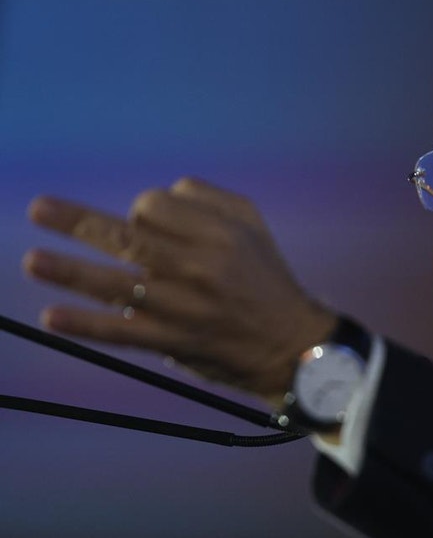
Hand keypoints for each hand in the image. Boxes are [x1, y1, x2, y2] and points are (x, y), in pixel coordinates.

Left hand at [22, 177, 336, 405]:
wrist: (290, 343)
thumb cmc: (266, 277)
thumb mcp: (252, 224)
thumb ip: (209, 198)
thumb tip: (158, 196)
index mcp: (220, 232)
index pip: (156, 205)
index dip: (140, 210)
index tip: (144, 225)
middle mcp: (200, 266)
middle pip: (128, 236)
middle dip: (78, 222)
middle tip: (38, 209)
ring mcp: (184, 306)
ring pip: (117, 283)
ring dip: (70, 271)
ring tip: (33, 262)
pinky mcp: (174, 340)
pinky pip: (123, 332)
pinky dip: (86, 324)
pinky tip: (53, 317)